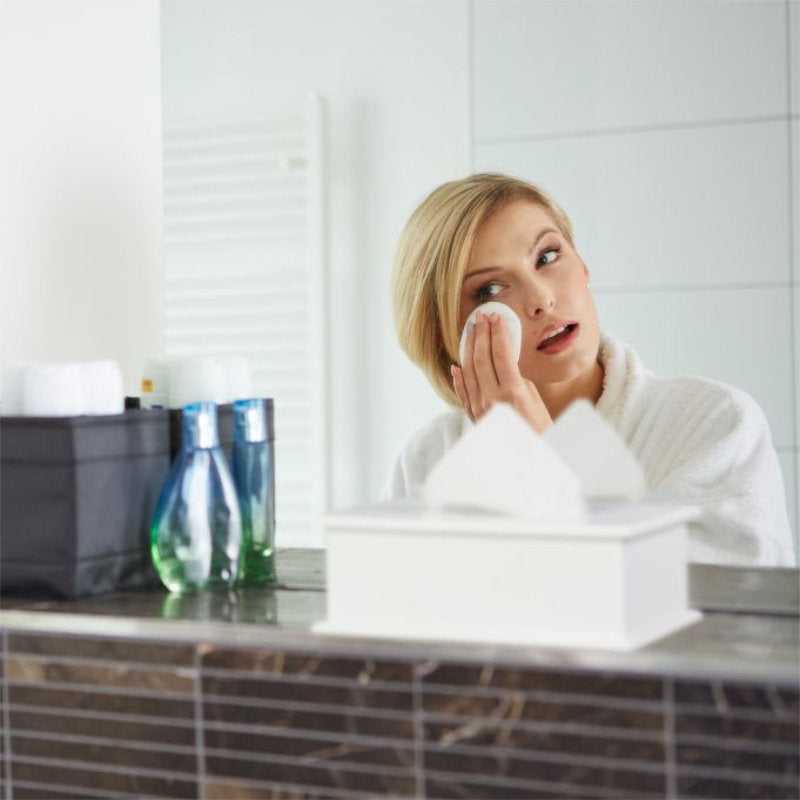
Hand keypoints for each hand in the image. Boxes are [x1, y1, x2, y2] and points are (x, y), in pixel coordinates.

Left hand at [452, 311, 552, 433]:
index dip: (497, 333)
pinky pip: (463, 393)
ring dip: (468, 349)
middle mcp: (492, 400)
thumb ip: (520, 379)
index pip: (501, 354)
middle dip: (480, 335)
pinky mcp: (474, 418)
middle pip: (481, 359)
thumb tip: (507, 360)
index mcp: (513, 393)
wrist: (531, 461)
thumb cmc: (541, 431)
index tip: (496, 317)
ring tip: (470, 332)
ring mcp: (480, 409)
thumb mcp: (536, 401)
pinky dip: (459, 378)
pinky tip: (456, 365)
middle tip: (480, 317)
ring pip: (468, 372)